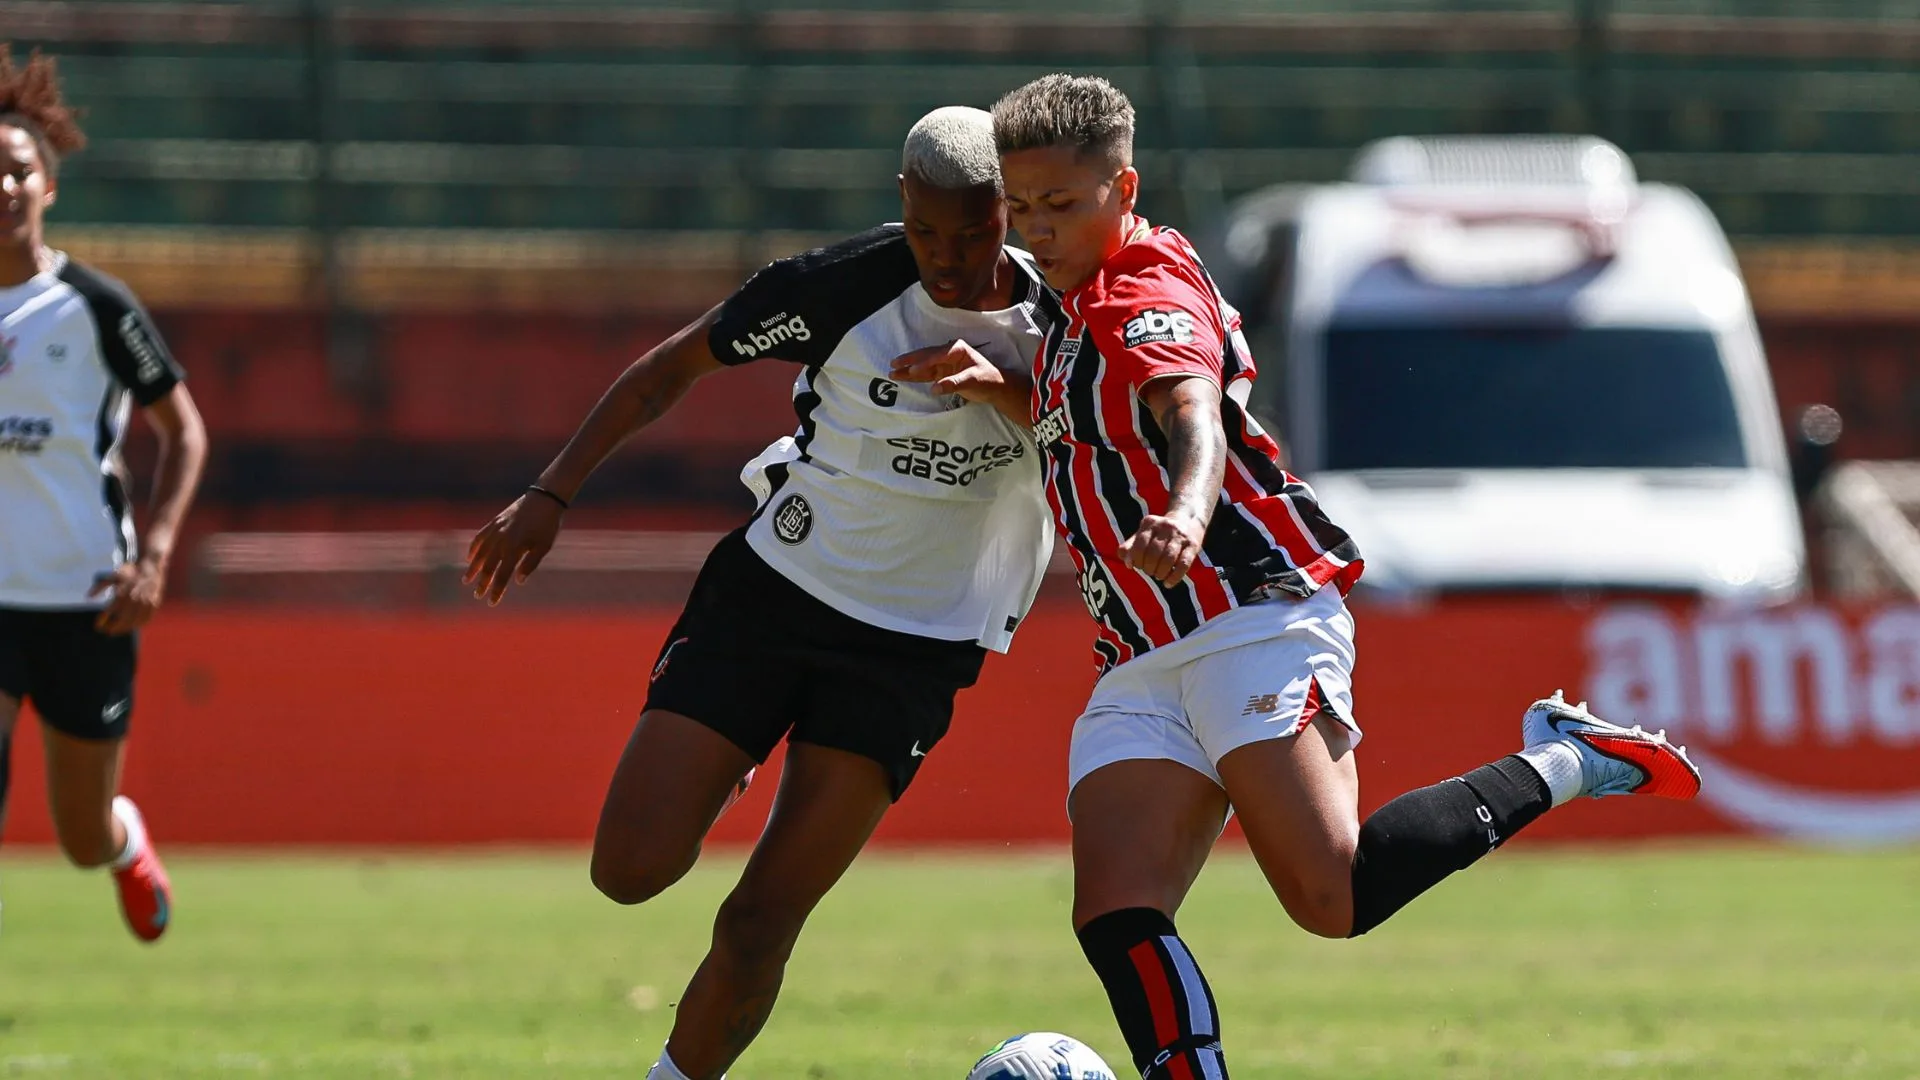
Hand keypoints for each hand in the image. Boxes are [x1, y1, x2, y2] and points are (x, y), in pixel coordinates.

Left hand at [90, 559, 166, 634]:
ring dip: (125, 628)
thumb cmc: (129, 572)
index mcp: (122, 592)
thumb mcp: (112, 576)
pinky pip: (146, 619)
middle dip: (113, 628)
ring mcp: (145, 603)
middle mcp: (134, 599)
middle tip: (107, 631)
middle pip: (122, 620)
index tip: (97, 626)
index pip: (110, 611)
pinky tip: (132, 626)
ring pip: (134, 621)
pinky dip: (138, 624)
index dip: (103, 620)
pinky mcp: (154, 604)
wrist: (150, 567)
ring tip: (118, 631)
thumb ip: (99, 587)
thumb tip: (88, 597)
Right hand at [464, 493, 564, 605]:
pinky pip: (480, 537)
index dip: (496, 590)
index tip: (491, 602)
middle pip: (488, 566)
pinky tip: (470, 557)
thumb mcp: (544, 547)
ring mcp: (496, 530)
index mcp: (515, 548)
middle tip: (477, 595)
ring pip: (481, 552)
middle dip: (482, 582)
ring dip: (473, 568)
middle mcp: (502, 540)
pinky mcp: (495, 522)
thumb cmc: (547, 525)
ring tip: (466, 580)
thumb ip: (530, 564)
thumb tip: (518, 581)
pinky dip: (474, 548)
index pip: (502, 575)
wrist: (544, 499)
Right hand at [889, 340, 1007, 404]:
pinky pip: (925, 374)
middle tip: (893, 364)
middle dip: (909, 361)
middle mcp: (948, 353)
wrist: (995, 386)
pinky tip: (903, 377)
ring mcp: (944, 363)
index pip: (936, 355)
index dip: (924, 363)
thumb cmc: (988, 379)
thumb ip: (954, 383)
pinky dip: (914, 376)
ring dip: (908, 369)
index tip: (913, 371)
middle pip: (925, 356)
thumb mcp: (973, 380)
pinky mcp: (942, 373)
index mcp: (957, 349)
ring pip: (922, 365)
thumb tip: (935, 388)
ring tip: (892, 371)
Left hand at [1118, 512, 1204, 586]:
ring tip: (1158, 576)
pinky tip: (1168, 583)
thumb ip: (1130, 547)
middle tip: (1149, 572)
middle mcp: (1166, 526)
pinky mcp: (1193, 545)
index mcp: (1150, 523)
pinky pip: (1184, 564)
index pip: (1139, 544)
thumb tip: (1127, 562)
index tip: (1135, 566)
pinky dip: (1174, 577)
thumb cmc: (1159, 534)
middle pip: (1154, 553)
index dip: (1135, 559)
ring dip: (1160, 572)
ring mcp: (1181, 535)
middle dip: (1148, 567)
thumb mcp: (1143, 534)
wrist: (1188, 521)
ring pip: (1168, 558)